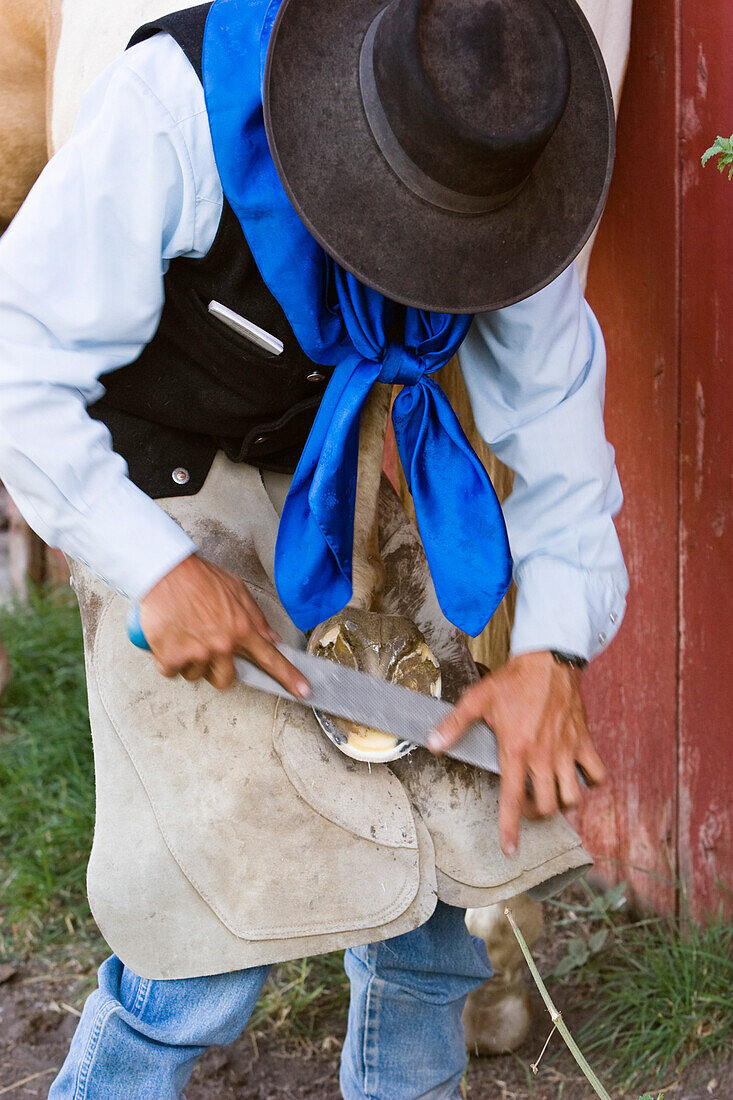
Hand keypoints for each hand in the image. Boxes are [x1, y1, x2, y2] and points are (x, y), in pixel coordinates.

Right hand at [139, 554, 310, 696]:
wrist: (165, 571)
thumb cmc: (199, 578)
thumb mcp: (237, 590)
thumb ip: (255, 617)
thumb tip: (271, 638)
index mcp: (241, 629)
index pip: (270, 659)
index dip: (289, 678)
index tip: (303, 691)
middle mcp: (221, 645)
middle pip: (225, 680)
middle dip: (217, 669)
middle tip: (207, 647)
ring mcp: (196, 654)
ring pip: (196, 675)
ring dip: (190, 661)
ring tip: (185, 633)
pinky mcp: (171, 657)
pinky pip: (172, 671)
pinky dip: (168, 658)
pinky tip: (170, 637)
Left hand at [429, 651, 605, 856]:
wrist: (548, 660)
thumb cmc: (513, 680)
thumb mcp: (477, 700)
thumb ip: (454, 725)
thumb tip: (432, 744)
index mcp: (516, 751)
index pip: (511, 800)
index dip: (510, 829)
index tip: (510, 850)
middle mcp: (543, 757)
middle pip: (545, 806)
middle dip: (534, 814)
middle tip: (525, 804)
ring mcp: (566, 751)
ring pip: (572, 797)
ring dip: (561, 802)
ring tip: (549, 793)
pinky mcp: (584, 741)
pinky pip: (597, 774)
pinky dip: (590, 781)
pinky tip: (576, 775)